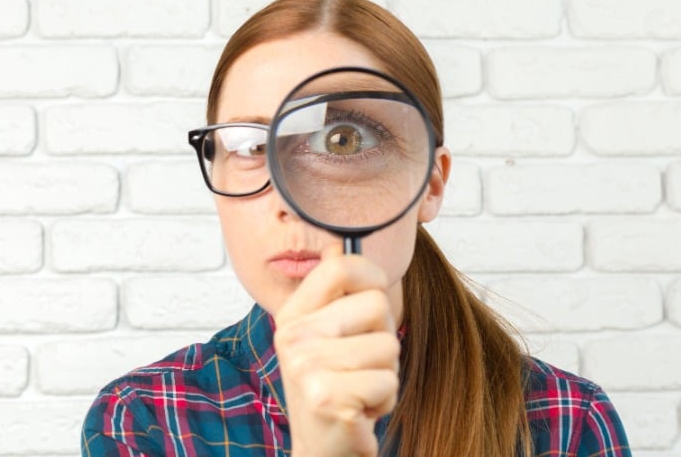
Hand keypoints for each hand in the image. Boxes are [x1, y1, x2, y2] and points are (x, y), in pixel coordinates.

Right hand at [273, 243, 400, 456]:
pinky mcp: (329, 398)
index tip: (374, 294)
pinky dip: (384, 400)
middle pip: (377, 305)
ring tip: (358, 388)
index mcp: (292, 314)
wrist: (322, 448)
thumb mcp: (325, 335)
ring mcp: (307, 367)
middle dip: (384, 337)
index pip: (340, 266)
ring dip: (385, 373)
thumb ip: (333, 293)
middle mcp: (293, 337)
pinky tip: (360, 410)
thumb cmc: (333, 387)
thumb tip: (339, 244)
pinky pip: (388, 381)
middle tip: (359, 363)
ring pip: (388, 346)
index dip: (372, 275)